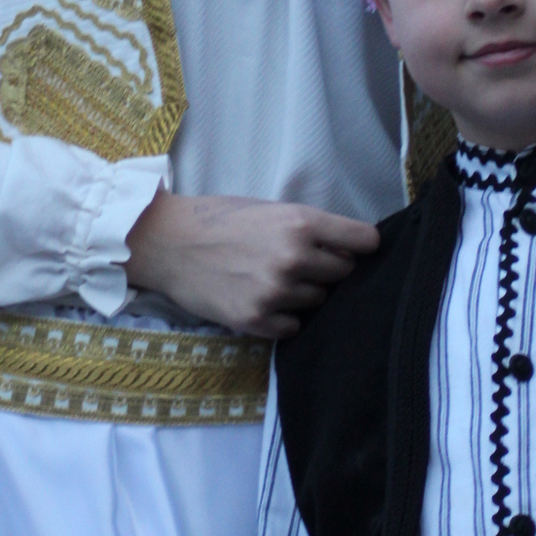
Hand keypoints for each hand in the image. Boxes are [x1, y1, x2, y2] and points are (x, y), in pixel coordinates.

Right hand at [126, 189, 379, 337]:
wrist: (170, 244)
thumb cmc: (221, 220)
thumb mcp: (271, 210)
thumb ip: (309, 228)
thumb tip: (350, 249)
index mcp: (301, 223)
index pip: (364, 241)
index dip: (363, 246)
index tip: (358, 250)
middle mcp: (294, 257)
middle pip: (344, 274)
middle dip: (329, 269)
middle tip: (301, 263)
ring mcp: (276, 292)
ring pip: (318, 300)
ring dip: (304, 293)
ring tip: (272, 278)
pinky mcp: (257, 320)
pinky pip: (294, 326)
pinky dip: (284, 316)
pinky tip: (261, 299)